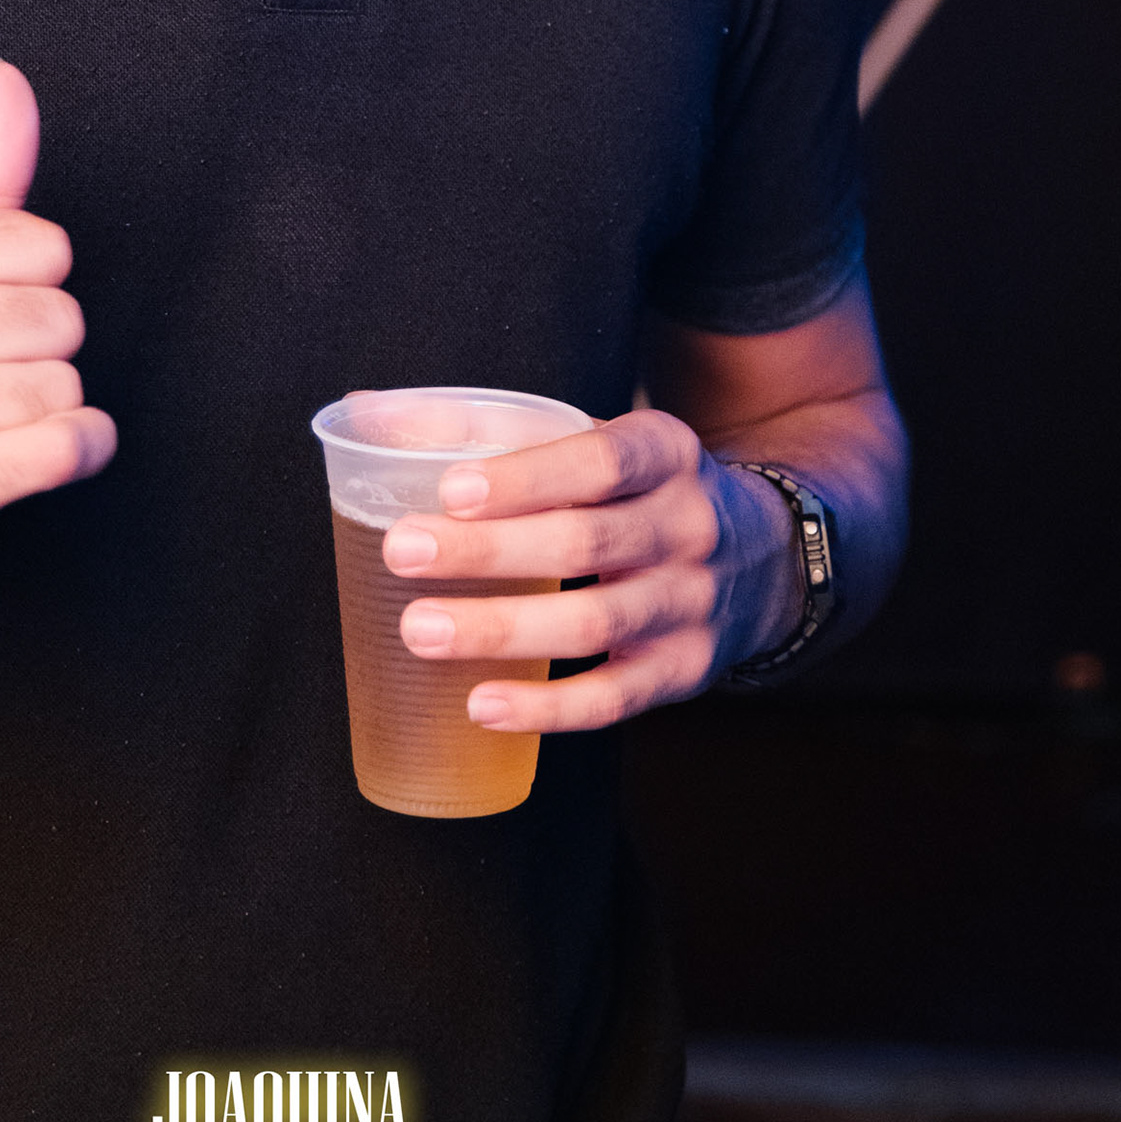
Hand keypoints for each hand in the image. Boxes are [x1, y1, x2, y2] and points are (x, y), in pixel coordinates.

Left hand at [378, 410, 800, 732]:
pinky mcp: (684, 670)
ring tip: (420, 629)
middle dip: (490, 551)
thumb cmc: (630, 488)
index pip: (600, 459)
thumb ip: (479, 425)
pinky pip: (616, 697)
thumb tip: (360, 414)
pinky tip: (482, 704)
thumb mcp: (588, 437)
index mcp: (664, 451)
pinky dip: (549, 707)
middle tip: (403, 553)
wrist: (760, 554)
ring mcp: (691, 603)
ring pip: (597, 623)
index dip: (526, 475)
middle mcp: (687, 525)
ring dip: (504, 630)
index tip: (449, 488)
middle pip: (588, 542)